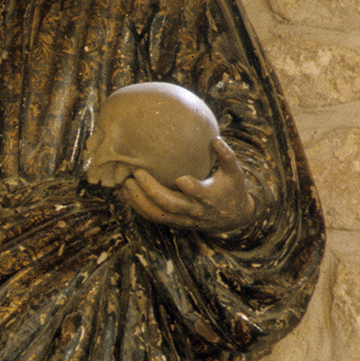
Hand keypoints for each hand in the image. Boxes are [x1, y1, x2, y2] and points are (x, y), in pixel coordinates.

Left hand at [121, 137, 254, 231]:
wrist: (232, 219)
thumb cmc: (232, 189)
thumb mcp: (234, 172)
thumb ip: (226, 156)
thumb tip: (215, 138)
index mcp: (209, 197)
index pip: (198, 193)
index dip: (190, 187)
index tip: (179, 178)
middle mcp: (194, 210)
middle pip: (170, 204)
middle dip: (151, 190)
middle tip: (136, 173)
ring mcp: (183, 218)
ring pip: (158, 214)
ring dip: (139, 201)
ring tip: (125, 184)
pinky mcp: (175, 222)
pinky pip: (154, 217)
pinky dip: (139, 207)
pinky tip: (127, 195)